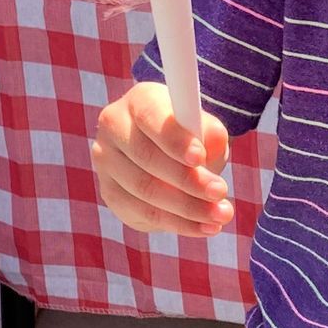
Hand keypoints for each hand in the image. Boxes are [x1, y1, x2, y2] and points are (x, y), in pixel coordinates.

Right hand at [92, 80, 233, 235]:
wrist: (168, 150)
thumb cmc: (191, 134)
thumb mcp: (205, 127)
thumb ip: (210, 132)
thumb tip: (210, 145)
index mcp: (139, 100)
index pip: (151, 117)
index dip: (174, 139)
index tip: (200, 158)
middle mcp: (114, 127)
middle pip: (146, 158)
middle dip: (188, 180)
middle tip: (220, 192)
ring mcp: (106, 162)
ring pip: (144, 190)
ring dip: (187, 208)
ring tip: (221, 214)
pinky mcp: (111, 194)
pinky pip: (143, 214)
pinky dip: (178, 224)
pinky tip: (205, 227)